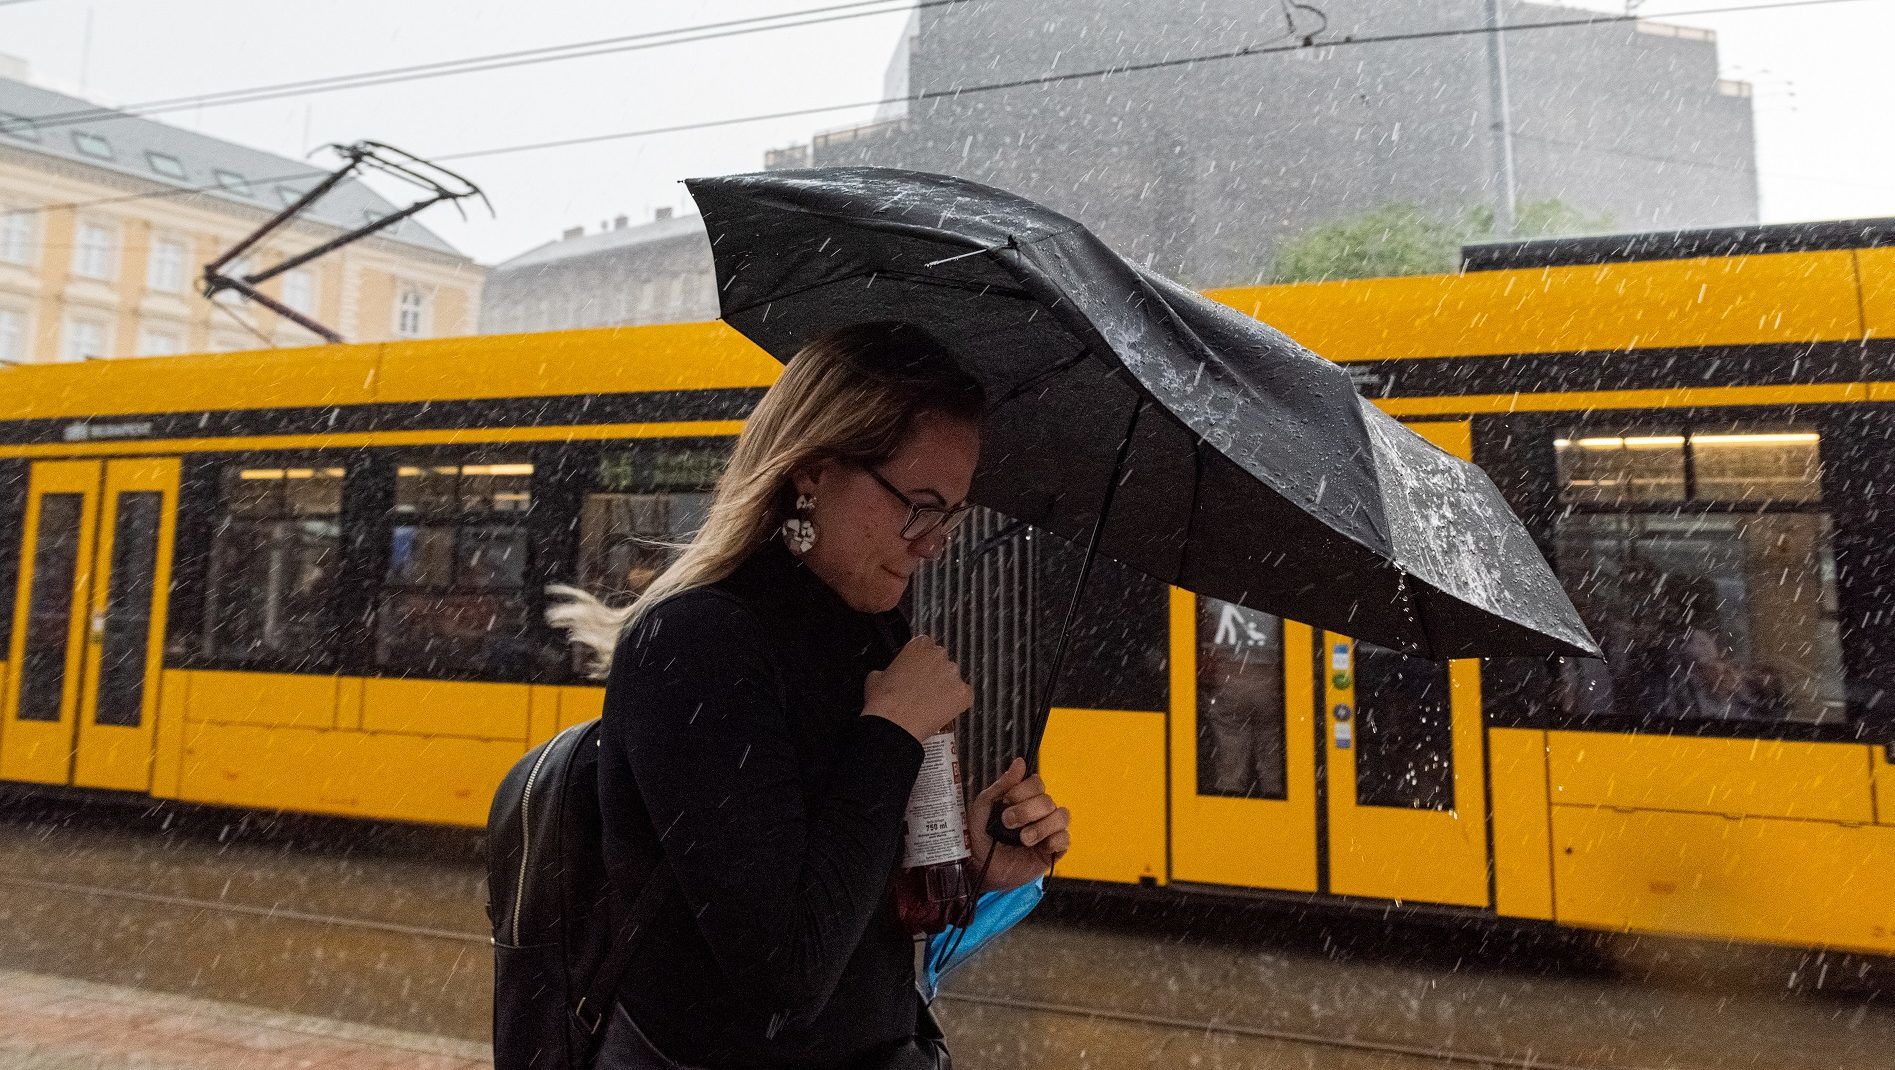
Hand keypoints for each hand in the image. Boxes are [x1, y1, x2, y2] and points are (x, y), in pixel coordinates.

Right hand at [863, 636, 971, 742]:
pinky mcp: (964, 694)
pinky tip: (941, 711)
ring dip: (946, 688)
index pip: (926, 645)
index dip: (921, 661)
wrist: (894, 725)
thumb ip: (889, 668)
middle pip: (941, 661)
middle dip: (935, 674)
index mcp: (919, 645)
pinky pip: (964, 696)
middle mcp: (940, 655)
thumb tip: (891, 675)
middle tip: (923, 690)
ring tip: (931, 704)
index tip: (917, 671)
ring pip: (953, 679)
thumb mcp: (876, 675)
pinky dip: (956, 704)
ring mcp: (954, 674)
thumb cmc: (883, 701)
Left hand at [968, 757, 1069, 892]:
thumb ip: (1002, 785)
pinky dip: (1054, 840)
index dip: (1023, 791)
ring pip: (1061, 817)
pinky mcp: (1052, 851)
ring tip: (1023, 839)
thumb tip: (1020, 762)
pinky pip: (1065, 839)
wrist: (979, 868)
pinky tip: (1040, 847)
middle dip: (1027, 811)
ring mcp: (1047, 831)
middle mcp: (1038, 813)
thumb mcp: (983, 807)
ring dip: (1041, 827)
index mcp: (1023, 800)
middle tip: (1008, 823)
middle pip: (1047, 800)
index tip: (1007, 801)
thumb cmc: (979, 836)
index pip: (1036, 783)